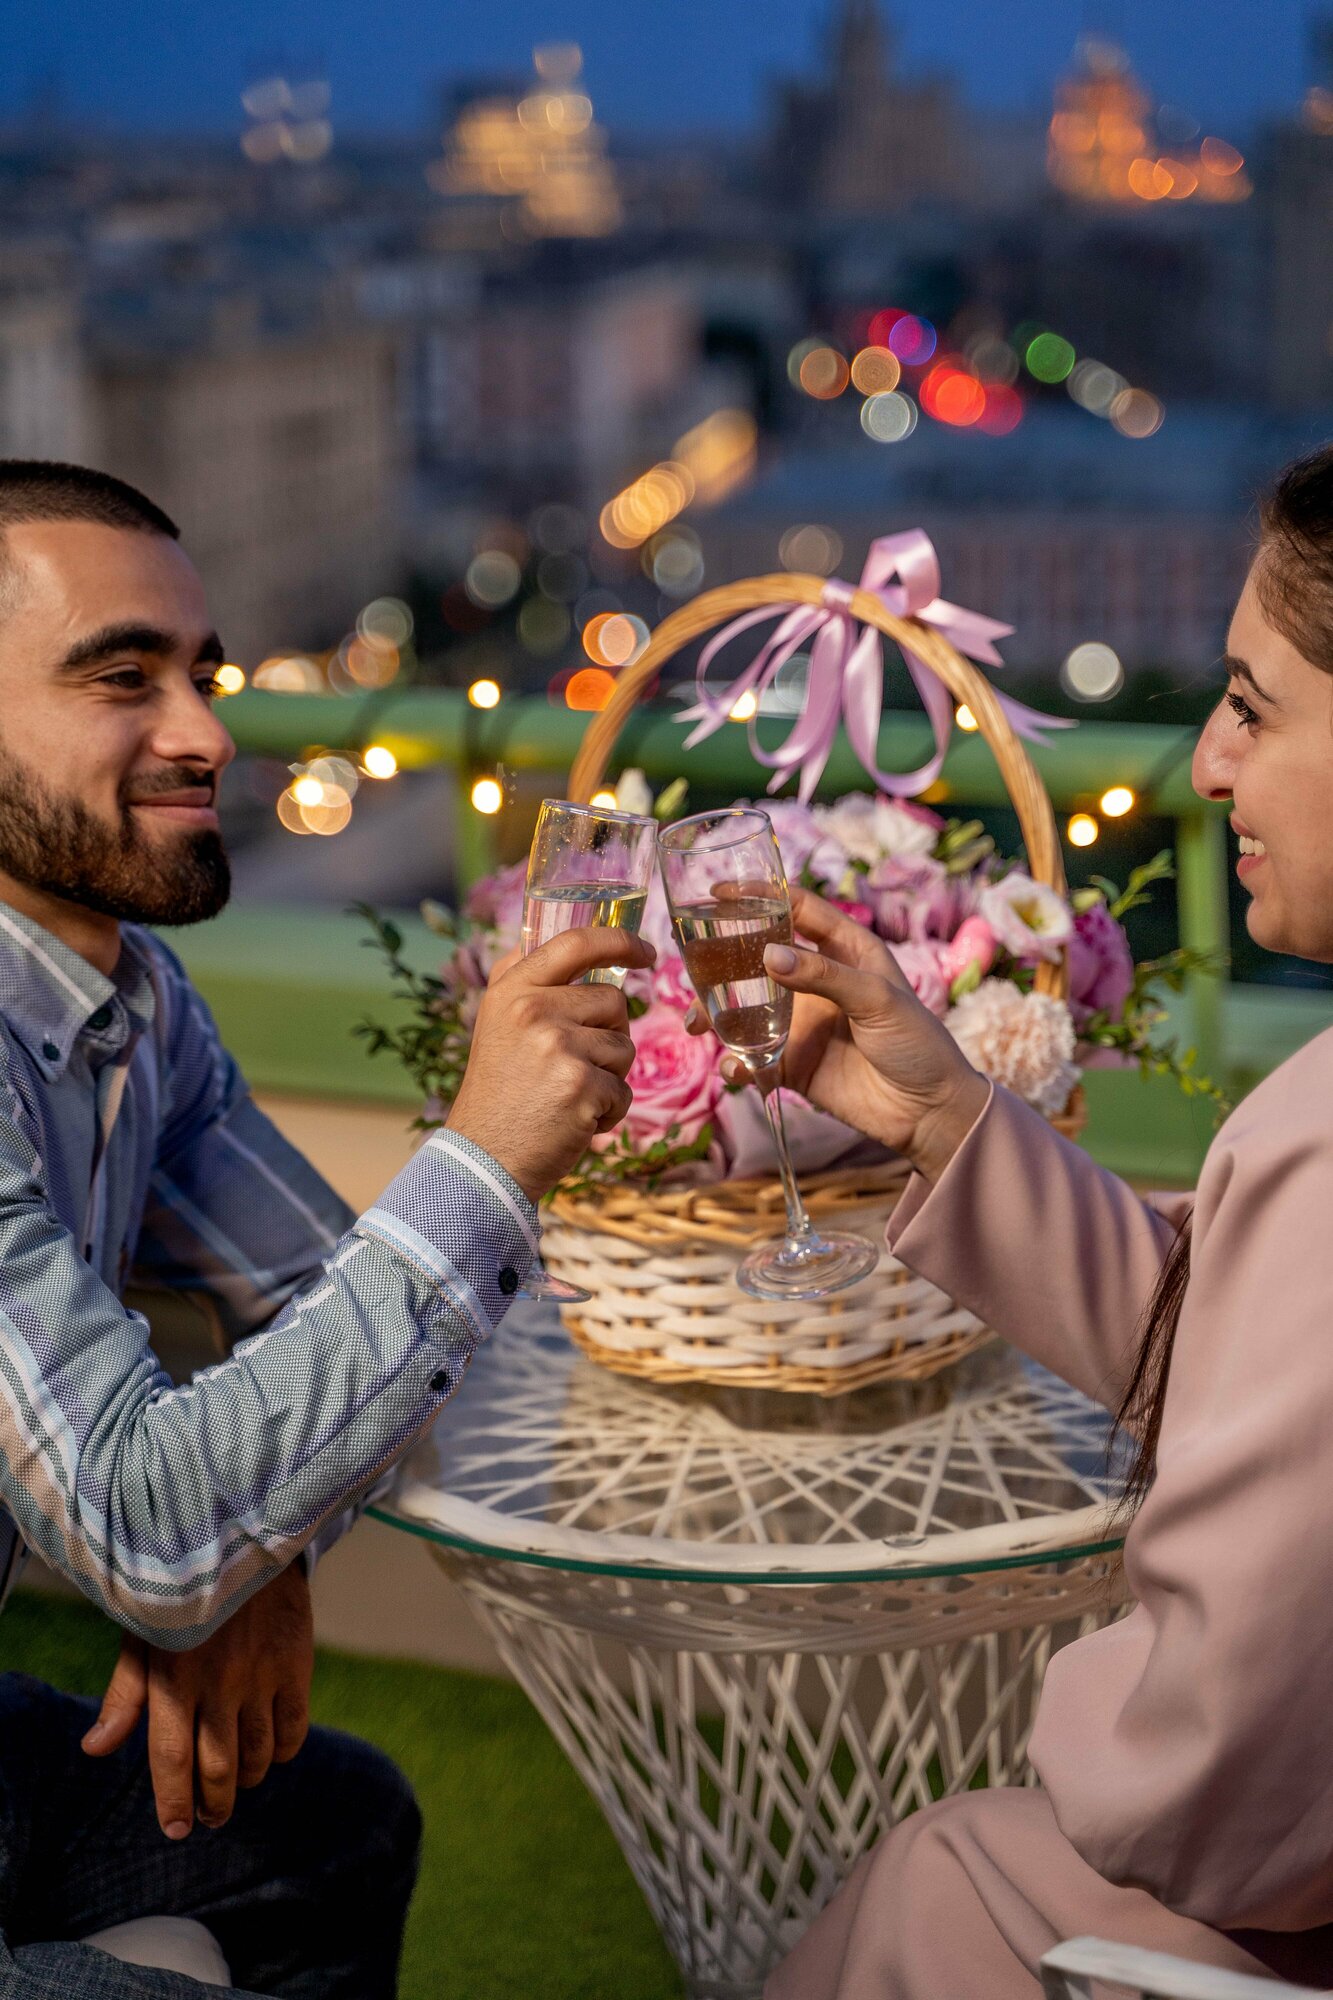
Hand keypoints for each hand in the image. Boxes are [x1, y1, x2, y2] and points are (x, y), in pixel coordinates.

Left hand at [82, 1561, 313, 1840]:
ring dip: (246, 1781)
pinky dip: (282, 1752)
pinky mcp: (295, 1664)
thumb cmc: (184, 1594)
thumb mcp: (143, 1634)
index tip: (177, 1828)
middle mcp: (218, 1682)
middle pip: (216, 1767)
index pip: (171, 1757)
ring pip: (256, 1755)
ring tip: (237, 1786)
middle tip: (210, 1817)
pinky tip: (271, 1753)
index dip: (173, 1800)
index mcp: (173, 1677)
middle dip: (212, 1804)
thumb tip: (95, 1748)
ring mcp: (260, 1675)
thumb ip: (124, 1695)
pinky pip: (293, 1730)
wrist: (245, 1538)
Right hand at [447, 926, 653, 1201]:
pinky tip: (575, 1121)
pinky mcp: (581, 1085)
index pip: (576, 943)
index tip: (646, 950)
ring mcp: (558, 1046)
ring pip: (624, 1047)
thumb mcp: (496, 1025)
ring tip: (567, 1096)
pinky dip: (609, 1111)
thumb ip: (530, 983)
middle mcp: (532, 1010)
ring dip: (609, 1077)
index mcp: (512, 990)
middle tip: (572, 1066)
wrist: (482, 1160)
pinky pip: (624, 1090)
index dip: (620, 940)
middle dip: (609, 1034)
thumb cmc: (498, 1095)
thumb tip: (579, 945)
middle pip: (613, 1000)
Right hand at [689, 886, 987, 1184]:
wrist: (929, 1113)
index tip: (719, 891)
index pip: (797, 909)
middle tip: (689, 966)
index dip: (760, 895)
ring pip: (745, 1009)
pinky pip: (753, 1058)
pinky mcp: (793, 1063)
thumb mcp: (878, 1000)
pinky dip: (737, 1063)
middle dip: (721, 961)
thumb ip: (824, 976)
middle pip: (758, 958)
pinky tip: (735, 1070)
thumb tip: (768, 956)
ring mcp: (802, 1023)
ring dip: (715, 1015)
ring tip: (695, 1025)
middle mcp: (817, 981)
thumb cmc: (918, 1044)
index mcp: (845, 950)